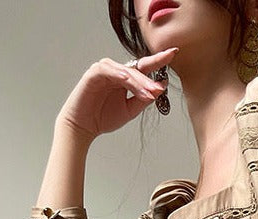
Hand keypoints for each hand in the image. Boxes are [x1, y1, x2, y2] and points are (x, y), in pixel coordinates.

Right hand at [56, 48, 178, 140]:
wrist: (84, 126)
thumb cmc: (104, 117)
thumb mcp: (131, 110)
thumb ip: (144, 98)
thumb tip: (160, 87)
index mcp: (126, 78)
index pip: (145, 67)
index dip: (159, 60)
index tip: (173, 53)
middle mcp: (116, 71)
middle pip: (137, 70)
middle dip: (149, 80)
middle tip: (160, 88)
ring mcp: (104, 70)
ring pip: (125, 71)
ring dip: (138, 81)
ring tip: (148, 92)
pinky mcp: (93, 73)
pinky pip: (108, 70)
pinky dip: (118, 74)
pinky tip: (126, 79)